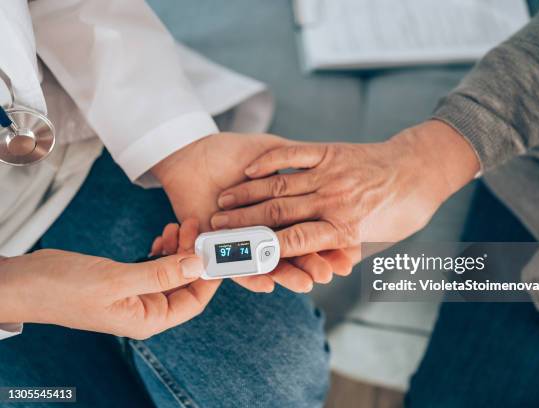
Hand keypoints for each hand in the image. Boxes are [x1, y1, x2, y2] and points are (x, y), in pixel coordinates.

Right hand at [0, 249, 219, 338]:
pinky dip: (162, 250)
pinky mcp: (125, 279)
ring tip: (179, 226)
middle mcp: (145, 309)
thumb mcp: (117, 279)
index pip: (194, 301)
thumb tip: (197, 264)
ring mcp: (135, 294)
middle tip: (194, 227)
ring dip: (179, 249)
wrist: (25, 282)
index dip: (209, 276)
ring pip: (171, 271)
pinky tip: (163, 237)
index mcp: (148, 319)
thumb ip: (160, 274)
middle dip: (193, 255)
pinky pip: (154, 266)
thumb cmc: (64, 288)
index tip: (216, 249)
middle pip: (185, 283)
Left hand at [151, 134, 356, 291]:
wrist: (190, 153)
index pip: (310, 231)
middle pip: (295, 250)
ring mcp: (243, 242)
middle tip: (331, 274)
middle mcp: (265, 230)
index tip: (347, 255)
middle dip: (314, 263)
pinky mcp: (219, 251)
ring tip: (308, 284)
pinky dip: (251, 276)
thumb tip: (331, 170)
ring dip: (289, 274)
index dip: (328, 244)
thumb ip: (296, 161)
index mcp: (282, 211)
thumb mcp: (270, 150)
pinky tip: (269, 285)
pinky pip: (236, 268)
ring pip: (270, 263)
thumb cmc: (230, 152)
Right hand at [211, 121, 478, 255]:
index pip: (296, 241)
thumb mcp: (377, 242)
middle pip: (279, 212)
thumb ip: (345, 253)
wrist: (421, 170)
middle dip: (243, 222)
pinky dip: (269, 162)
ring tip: (222, 202)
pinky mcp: (329, 152)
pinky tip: (248, 170)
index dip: (263, 249)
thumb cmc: (401, 213)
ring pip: (280, 184)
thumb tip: (321, 271)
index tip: (237, 255)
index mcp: (345, 228)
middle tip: (214, 228)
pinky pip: (293, 155)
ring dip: (248, 194)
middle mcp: (334, 200)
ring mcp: (330, 173)